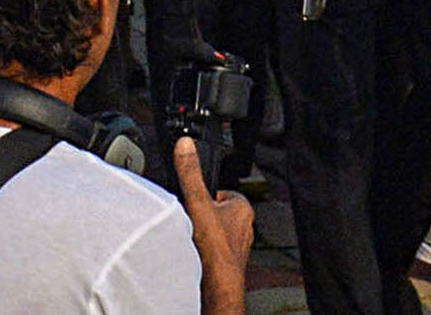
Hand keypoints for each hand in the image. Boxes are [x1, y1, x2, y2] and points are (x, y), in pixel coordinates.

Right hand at [170, 137, 253, 300]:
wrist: (217, 284)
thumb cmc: (215, 247)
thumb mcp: (197, 201)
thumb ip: (190, 172)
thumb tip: (185, 146)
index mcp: (242, 208)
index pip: (223, 191)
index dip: (207, 193)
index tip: (196, 197)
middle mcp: (245, 227)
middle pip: (218, 211)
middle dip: (205, 213)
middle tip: (191, 217)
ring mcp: (237, 245)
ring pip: (217, 231)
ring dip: (204, 232)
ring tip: (192, 235)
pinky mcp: (228, 261)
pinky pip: (214, 248)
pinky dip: (205, 248)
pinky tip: (195, 250)